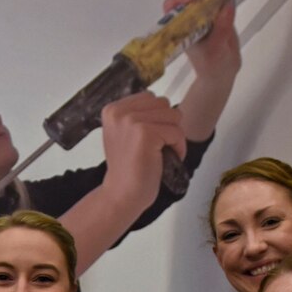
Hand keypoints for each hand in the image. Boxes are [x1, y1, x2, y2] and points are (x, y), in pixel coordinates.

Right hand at [97, 92, 186, 212]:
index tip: (149, 140)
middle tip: (158, 147)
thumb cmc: (128, 168)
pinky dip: (178, 147)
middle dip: (168, 125)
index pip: (151, 97)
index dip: (158, 118)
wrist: (122, 194)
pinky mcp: (145, 133)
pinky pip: (177, 132)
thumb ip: (138, 114)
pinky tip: (166, 159)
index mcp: (113, 109)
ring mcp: (131, 121)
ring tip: (162, 152)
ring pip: (173, 115)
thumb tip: (164, 103)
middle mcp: (119, 112)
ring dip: (174, 136)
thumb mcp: (125, 133)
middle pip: (164, 104)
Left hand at [166, 0, 240, 86]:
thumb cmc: (214, 65)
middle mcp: (187, 19)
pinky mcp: (212, 9)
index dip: (179, 0)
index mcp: (182, 29)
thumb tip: (227, 4)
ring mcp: (199, 13)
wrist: (223, 70)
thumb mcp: (217, 49)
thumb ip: (222, 28)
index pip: (172, 9)